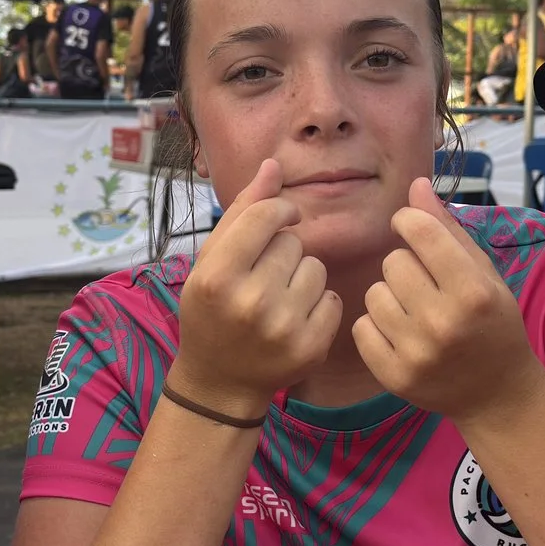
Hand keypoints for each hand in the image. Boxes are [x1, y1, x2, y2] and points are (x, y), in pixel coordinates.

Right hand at [172, 160, 339, 417]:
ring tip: (279, 298)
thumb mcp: (211, 260)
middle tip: (263, 278)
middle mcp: (250, 302)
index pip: (267, 216)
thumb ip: (242, 211)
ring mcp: (283, 328)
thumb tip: (273, 164)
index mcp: (217, 276)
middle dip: (284, 251)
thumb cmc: (211, 310)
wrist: (219, 380)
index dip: (279, 209)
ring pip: (317, 269)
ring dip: (303, 277)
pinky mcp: (311, 348)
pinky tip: (295, 319)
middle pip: (293, 243)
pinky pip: (334, 300)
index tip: (280, 218)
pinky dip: (320, 305)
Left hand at [352, 179, 544, 422]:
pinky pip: (361, 327)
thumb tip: (416, 185)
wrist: (497, 393)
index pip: (419, 231)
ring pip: (372, 293)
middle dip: (405, 266)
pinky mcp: (394, 376)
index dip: (408, 222)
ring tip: (413, 310)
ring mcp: (416, 353)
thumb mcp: (484, 274)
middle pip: (392, 262)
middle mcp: (444, 322)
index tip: (411, 229)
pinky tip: (400, 334)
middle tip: (424, 284)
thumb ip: (448, 229)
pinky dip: (376, 326)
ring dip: (389, 295)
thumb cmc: (493, 323)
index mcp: (473, 291)